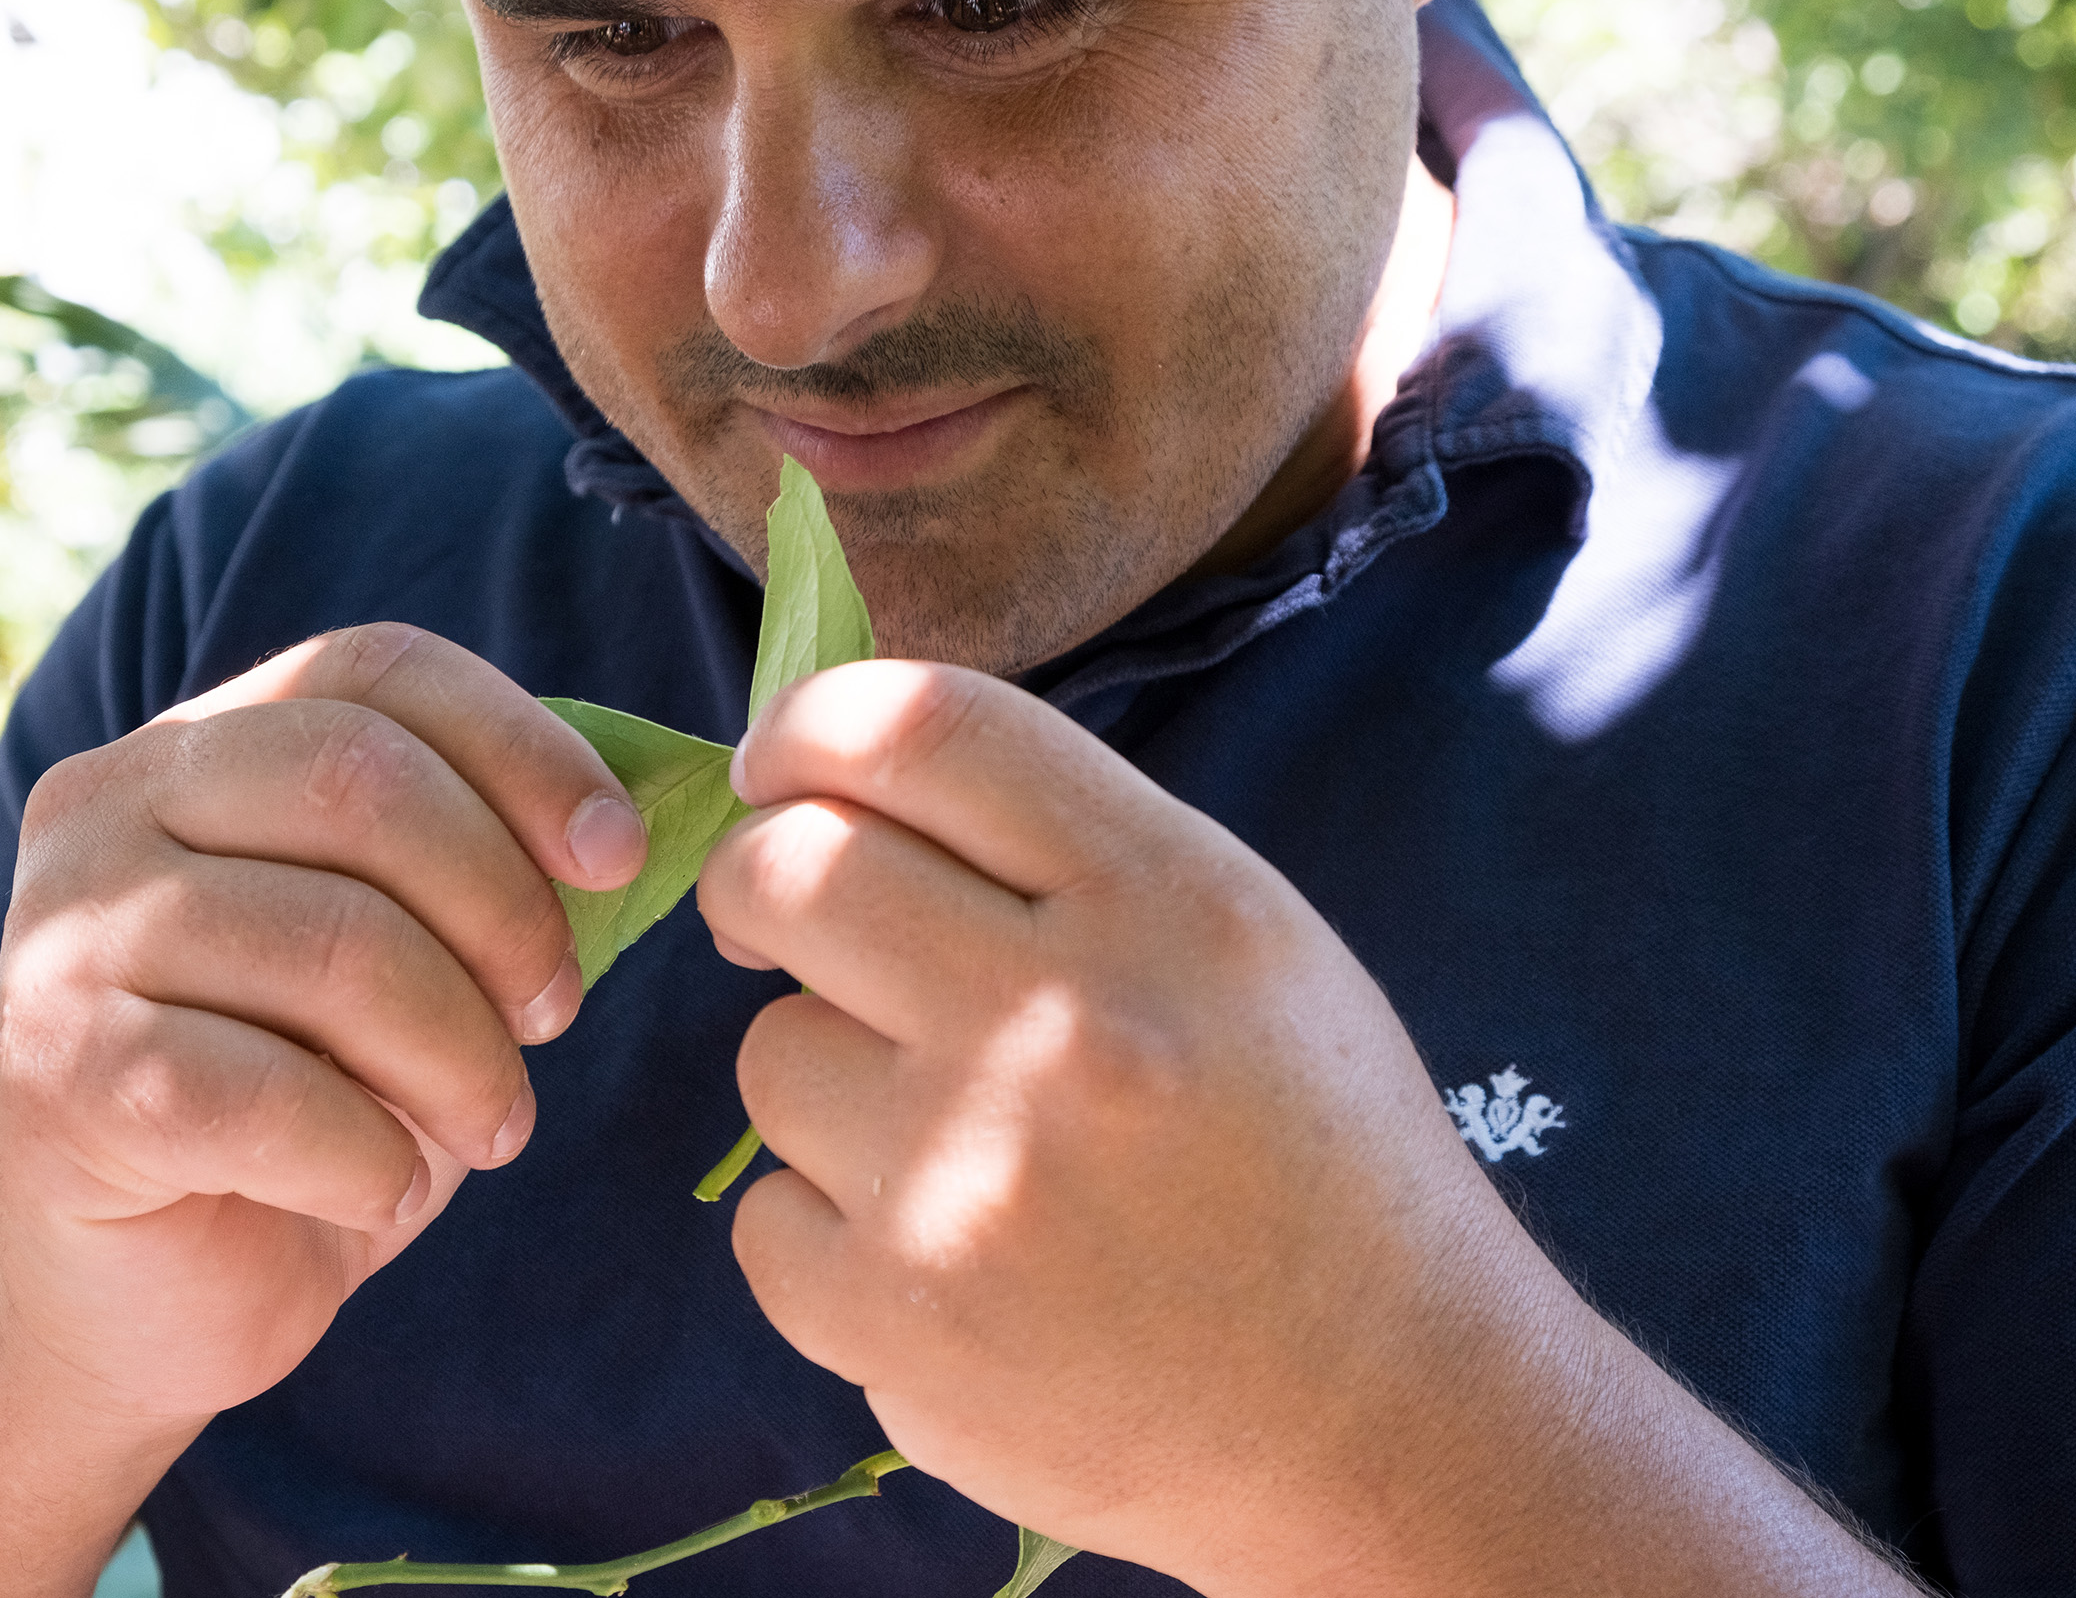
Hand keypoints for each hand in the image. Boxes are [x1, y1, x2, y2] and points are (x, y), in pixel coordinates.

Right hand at [0, 624, 647, 1430]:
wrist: (144, 1297)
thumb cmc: (305, 1104)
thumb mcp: (408, 958)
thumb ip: (481, 861)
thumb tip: (635, 812)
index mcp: (196, 744)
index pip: (378, 671)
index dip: (524, 747)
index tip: (617, 855)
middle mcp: (106, 806)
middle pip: (363, 782)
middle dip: (503, 908)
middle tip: (552, 1017)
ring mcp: (63, 936)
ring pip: (337, 944)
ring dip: (461, 1056)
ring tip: (490, 1126)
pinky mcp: (58, 1077)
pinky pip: (275, 1096)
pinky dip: (374, 1160)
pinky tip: (383, 1194)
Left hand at [700, 661, 1568, 1592]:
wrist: (1384, 1419)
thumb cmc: (1310, 1155)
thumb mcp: (1247, 945)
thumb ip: (1068, 848)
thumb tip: (840, 779)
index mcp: (1170, 903)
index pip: (922, 727)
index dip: (809, 727)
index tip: (780, 767)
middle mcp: (1063, 1025)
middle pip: (793, 872)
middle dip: (762, 882)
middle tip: (784, 923)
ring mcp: (970, 1181)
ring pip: (770, 1054)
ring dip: (828, 1077)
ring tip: (950, 1141)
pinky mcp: (900, 1325)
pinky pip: (766, 1216)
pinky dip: (830, 1230)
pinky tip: (946, 1256)